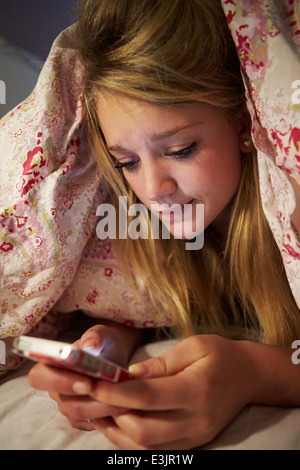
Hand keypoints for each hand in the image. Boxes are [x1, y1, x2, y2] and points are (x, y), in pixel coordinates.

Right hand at [28, 322, 141, 429]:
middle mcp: (54, 386)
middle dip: (90, 400)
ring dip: (103, 408)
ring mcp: (66, 404)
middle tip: (111, 394)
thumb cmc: (102, 343)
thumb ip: (95, 336)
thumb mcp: (102, 334)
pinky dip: (107, 416)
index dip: (59, 382)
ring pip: (79, 414)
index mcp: (50, 363)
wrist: (113, 357)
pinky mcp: (80, 417)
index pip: (39, 377)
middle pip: (64, 401)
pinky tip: (122, 406)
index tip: (86, 382)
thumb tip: (89, 346)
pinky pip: (90, 422)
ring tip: (123, 399)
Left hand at [90, 334, 257, 448]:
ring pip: (146, 447)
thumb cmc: (221, 355)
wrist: (249, 377)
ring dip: (117, 431)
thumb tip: (129, 374)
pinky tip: (119, 422)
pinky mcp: (193, 443)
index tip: (91, 382)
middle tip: (94, 394)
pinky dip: (131, 440)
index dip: (115, 391)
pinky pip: (155, 451)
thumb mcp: (194, 345)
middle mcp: (196, 420)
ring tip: (99, 409)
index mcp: (197, 390)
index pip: (148, 396)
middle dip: (112, 414)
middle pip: (143, 430)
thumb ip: (161, 362)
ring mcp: (195, 437)